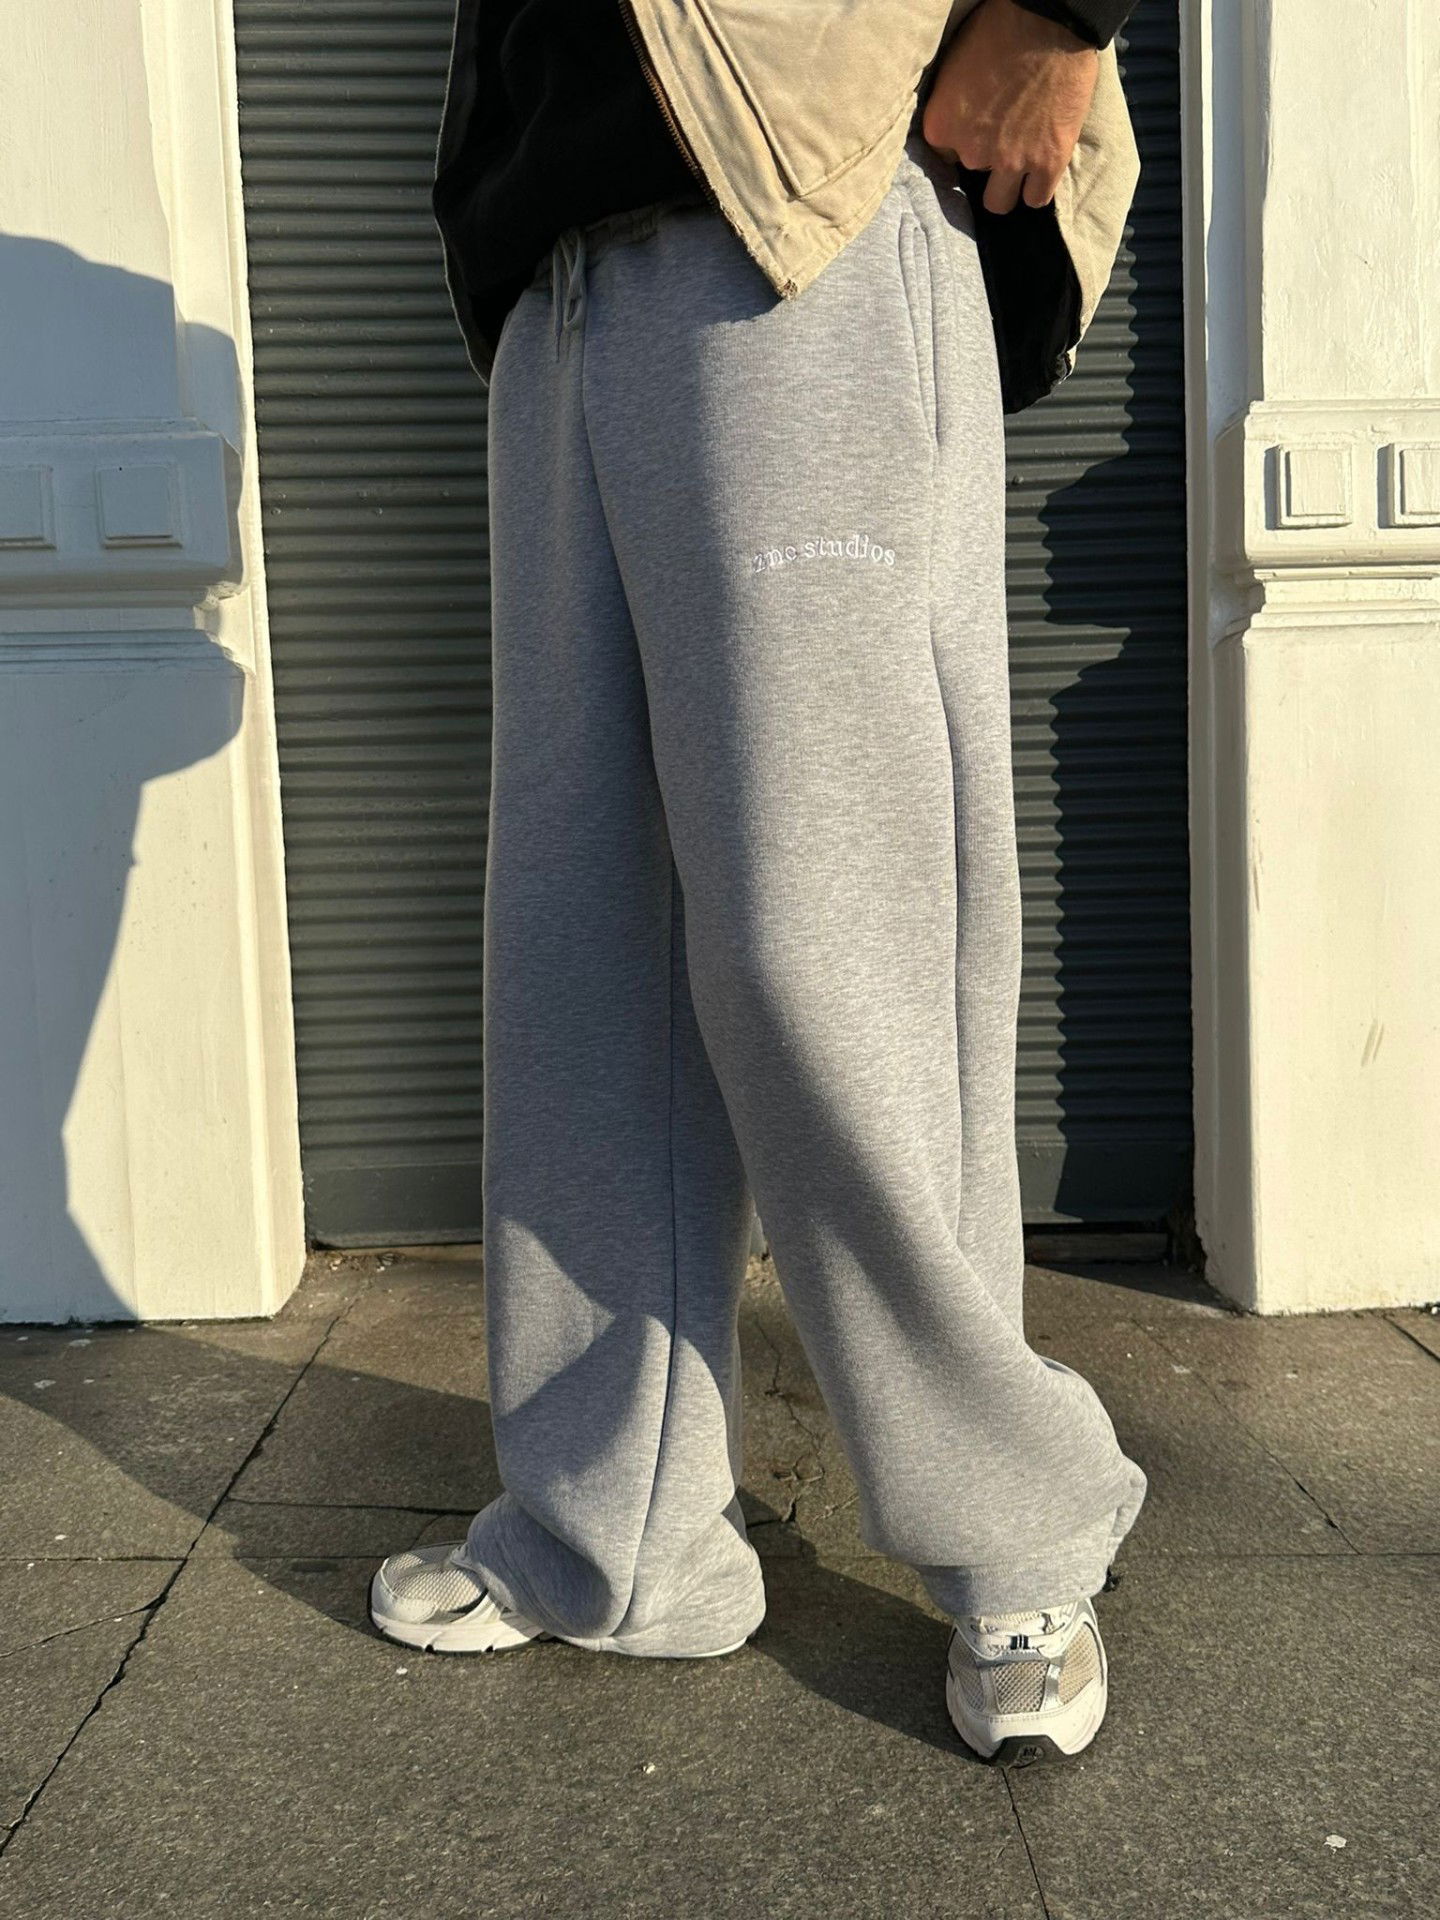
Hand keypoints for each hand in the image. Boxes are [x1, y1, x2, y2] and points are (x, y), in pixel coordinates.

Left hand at [920, 0, 1099, 213]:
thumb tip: (955, 124)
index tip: (977, 128)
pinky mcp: (1048, 162)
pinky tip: (1040, 170)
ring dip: (1007, 185)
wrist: (1049, 18)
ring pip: (999, 201)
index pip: (944, 156)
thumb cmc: (999, 28)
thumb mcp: (954, 65)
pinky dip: (1037, 187)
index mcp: (941, 127)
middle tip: (1004, 133)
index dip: (963, 142)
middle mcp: (971, 152)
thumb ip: (951, 106)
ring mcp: (1010, 161)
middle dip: (986, 157)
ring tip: (1020, 161)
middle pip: (973, 173)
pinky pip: (1036, 198)